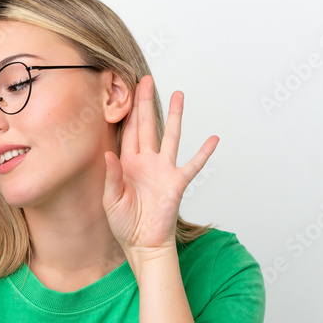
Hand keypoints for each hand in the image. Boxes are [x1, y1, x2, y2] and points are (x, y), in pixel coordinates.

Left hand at [102, 74, 218, 260]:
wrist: (143, 244)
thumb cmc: (124, 224)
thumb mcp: (111, 200)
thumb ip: (112, 176)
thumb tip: (108, 154)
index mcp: (127, 164)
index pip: (128, 132)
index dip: (127, 112)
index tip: (126, 91)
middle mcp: (146, 162)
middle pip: (147, 125)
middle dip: (145, 102)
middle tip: (146, 79)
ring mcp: (163, 170)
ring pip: (171, 136)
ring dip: (175, 116)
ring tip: (179, 94)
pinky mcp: (177, 182)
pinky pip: (193, 164)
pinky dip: (204, 152)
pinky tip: (213, 138)